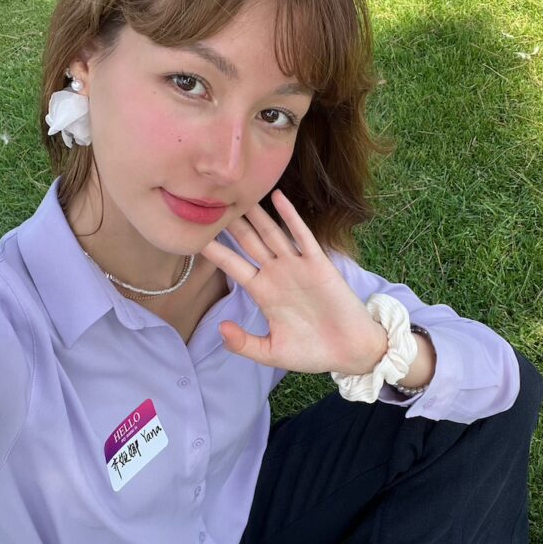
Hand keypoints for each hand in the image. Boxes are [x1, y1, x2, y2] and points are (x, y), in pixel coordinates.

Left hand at [200, 190, 387, 374]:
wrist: (350, 352)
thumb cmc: (312, 352)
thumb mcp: (271, 352)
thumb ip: (244, 343)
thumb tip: (221, 328)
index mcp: (262, 292)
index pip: (232, 265)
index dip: (214, 250)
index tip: (192, 234)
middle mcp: (276, 274)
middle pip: (248, 241)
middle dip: (231, 223)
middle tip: (211, 199)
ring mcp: (297, 266)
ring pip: (271, 233)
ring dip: (257, 213)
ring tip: (240, 191)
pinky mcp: (318, 264)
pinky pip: (302, 236)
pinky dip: (290, 216)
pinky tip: (278, 198)